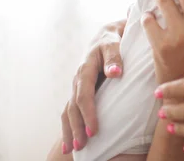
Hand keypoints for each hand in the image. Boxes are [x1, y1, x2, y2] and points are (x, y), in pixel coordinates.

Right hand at [60, 19, 125, 153]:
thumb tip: (115, 73)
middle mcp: (77, 79)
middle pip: (73, 106)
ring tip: (74, 149)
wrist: (106, 35)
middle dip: (76, 126)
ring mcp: (76, 86)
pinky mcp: (79, 91)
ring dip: (70, 130)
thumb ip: (115, 57)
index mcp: (85, 68)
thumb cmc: (113, 39)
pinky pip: (70, 110)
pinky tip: (71, 141)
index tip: (94, 129)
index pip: (84, 94)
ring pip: (68, 110)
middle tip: (82, 145)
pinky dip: (69, 126)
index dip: (88, 112)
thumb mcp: (114, 43)